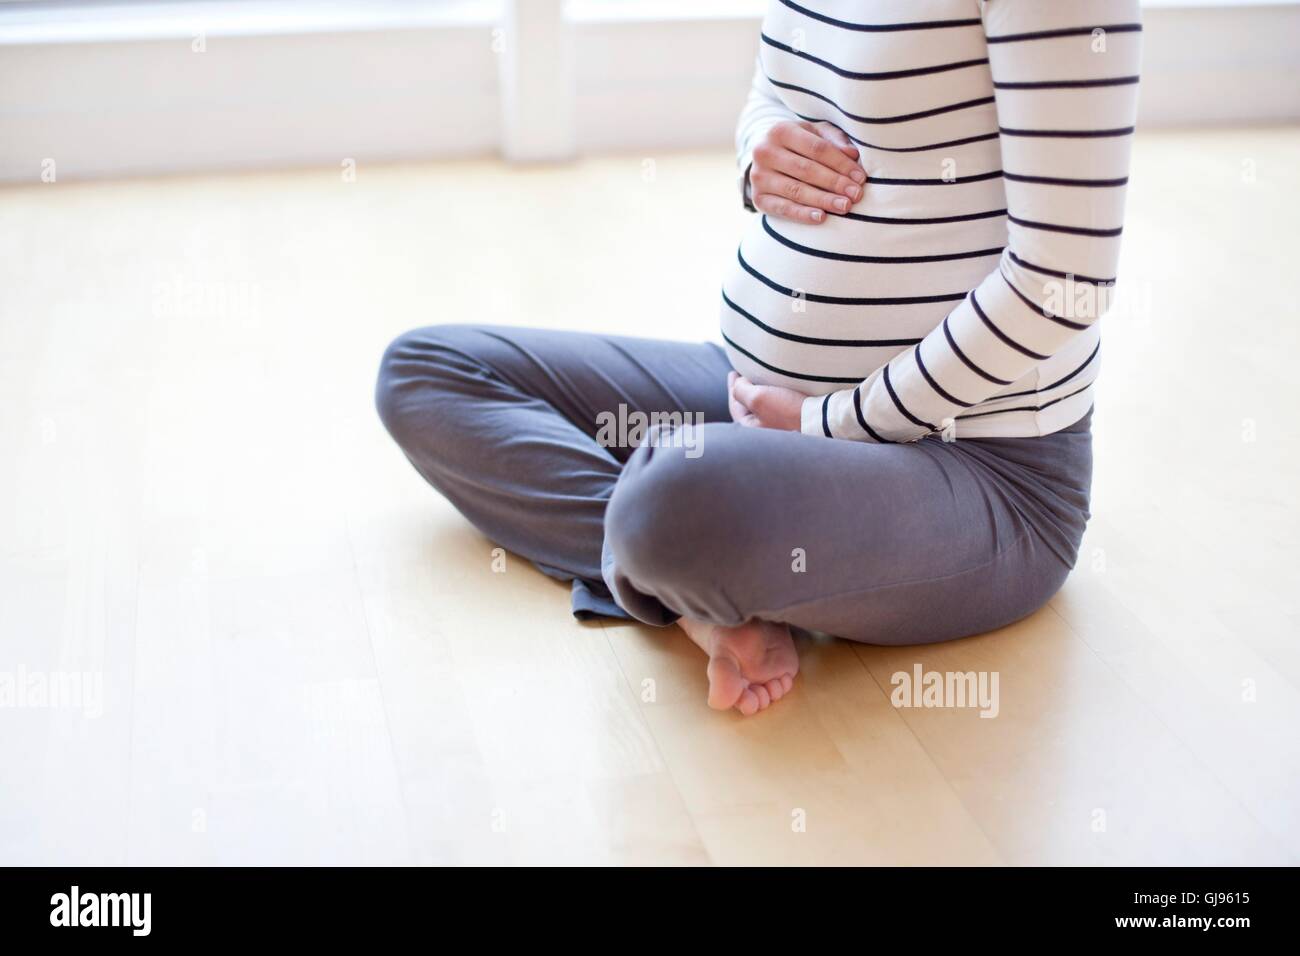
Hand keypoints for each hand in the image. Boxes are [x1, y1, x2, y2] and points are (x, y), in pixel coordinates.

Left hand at [728, 371, 803, 431]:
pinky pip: (778, 404)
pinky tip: (777, 385)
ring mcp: (779, 427)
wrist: (822, 417)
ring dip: (761, 390)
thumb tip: (741, 382)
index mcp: (751, 430)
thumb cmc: (788, 410)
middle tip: (743, 374)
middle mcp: (764, 432)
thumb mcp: (757, 398)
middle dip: (746, 390)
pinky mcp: (793, 421)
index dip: (733, 386)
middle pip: (749, 406)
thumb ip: (740, 389)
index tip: (734, 372)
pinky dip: (774, 393)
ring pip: (764, 404)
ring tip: (760, 377)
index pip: (735, 405)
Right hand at [749, 120, 866, 224]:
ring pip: (796, 190)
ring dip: (823, 200)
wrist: (767, 160)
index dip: (840, 163)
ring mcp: (759, 177)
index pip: (817, 148)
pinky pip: (783, 209)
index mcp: (781, 130)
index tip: (860, 177)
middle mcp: (765, 152)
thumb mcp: (815, 134)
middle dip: (834, 183)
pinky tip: (821, 217)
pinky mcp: (758, 198)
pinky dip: (802, 214)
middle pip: (806, 169)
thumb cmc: (799, 145)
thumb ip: (834, 140)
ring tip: (845, 207)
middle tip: (856, 195)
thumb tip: (852, 154)